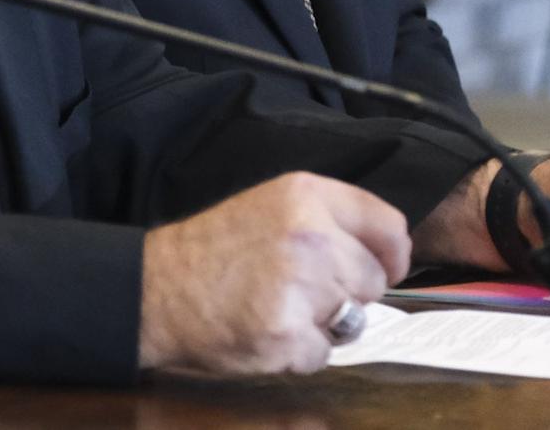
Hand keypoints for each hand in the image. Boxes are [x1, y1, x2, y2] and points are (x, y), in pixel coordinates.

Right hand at [138, 172, 410, 375]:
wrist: (156, 289)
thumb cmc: (214, 250)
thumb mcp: (269, 205)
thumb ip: (326, 218)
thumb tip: (387, 251)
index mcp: (307, 195)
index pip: (388, 226)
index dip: (393, 254)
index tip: (386, 267)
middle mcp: (310, 235)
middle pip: (374, 281)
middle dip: (347, 294)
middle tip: (302, 291)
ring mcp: (299, 286)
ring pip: (353, 321)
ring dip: (323, 325)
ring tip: (279, 307)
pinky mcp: (286, 333)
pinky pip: (322, 355)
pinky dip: (298, 353)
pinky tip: (265, 331)